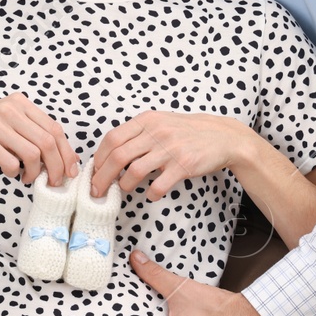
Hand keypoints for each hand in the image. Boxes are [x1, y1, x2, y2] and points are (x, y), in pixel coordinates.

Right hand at [0, 91, 78, 185]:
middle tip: (54, 182)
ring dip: (36, 172)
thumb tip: (64, 157)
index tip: (70, 171)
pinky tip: (10, 172)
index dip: (67, 152)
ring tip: (28, 178)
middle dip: (57, 167)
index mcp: (20, 103)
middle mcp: (9, 109)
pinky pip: (11, 162)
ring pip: (33, 153)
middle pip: (48, 142)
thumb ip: (32, 132)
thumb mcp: (7, 122)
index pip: (55, 128)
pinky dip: (15, 172)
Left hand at [91, 111, 246, 199]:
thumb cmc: (186, 132)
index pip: (112, 138)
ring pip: (135, 171)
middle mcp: (156, 132)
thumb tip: (108, 153)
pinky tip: (151, 194)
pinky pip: (159, 185)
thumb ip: (137, 134)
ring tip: (124, 189)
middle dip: (103, 177)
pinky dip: (150, 194)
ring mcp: (170, 149)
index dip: (99, 158)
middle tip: (97, 191)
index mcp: (147, 120)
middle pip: (118, 156)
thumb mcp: (160, 122)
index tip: (94, 172)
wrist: (221, 136)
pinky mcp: (183, 166)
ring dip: (124, 185)